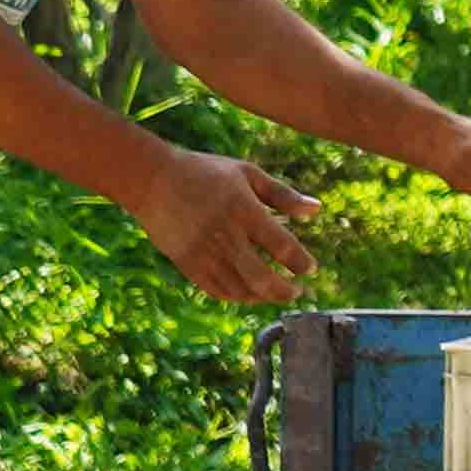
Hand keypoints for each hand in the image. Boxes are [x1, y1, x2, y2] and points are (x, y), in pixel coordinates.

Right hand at [120, 141, 318, 304]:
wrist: (153, 181)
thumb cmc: (206, 173)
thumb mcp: (247, 174)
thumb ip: (283, 195)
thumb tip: (317, 210)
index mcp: (244, 210)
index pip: (282, 247)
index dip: (301, 263)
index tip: (311, 268)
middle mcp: (225, 236)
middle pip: (262, 278)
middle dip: (285, 291)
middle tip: (298, 292)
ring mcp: (204, 253)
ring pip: (241, 290)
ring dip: (264, 297)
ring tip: (276, 293)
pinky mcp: (188, 265)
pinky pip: (218, 291)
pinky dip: (238, 297)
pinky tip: (250, 293)